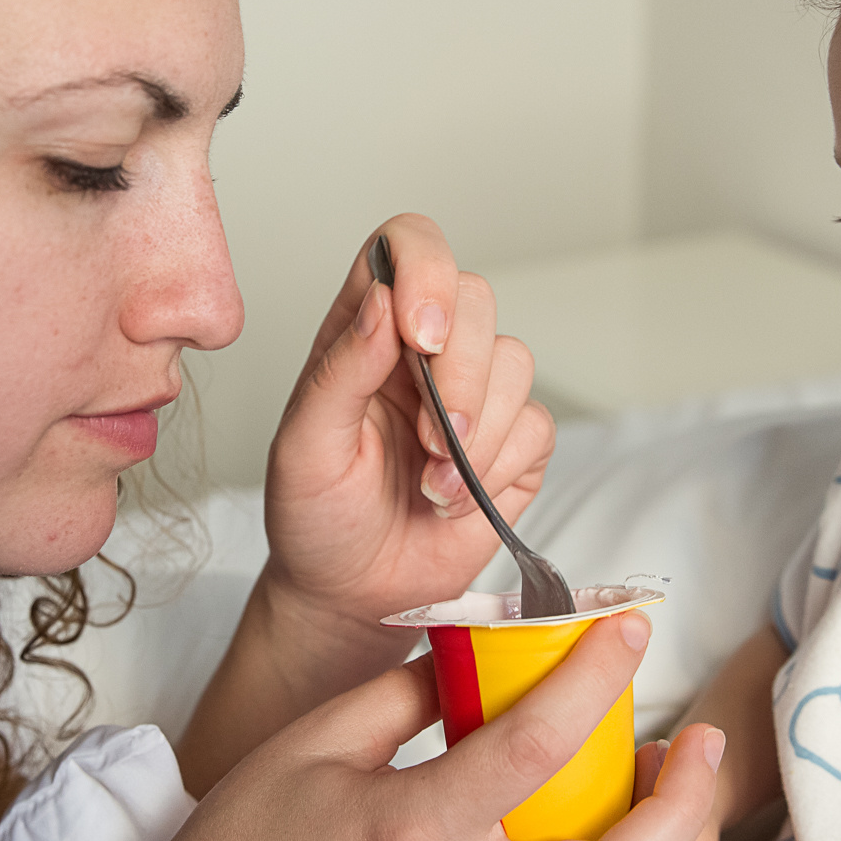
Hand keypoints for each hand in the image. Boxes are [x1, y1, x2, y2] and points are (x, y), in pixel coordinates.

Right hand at [145, 612, 722, 840]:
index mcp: (414, 829)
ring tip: (676, 769)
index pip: (535, 748)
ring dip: (663, 839)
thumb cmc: (253, 840)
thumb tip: (484, 648)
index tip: (630, 627)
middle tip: (701, 737)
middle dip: (679, 805)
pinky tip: (624, 816)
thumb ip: (412, 691)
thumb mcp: (318, 739)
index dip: (596, 679)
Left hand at [256, 214, 555, 639]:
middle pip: (475, 297)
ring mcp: (474, 392)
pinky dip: (496, 470)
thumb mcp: (304, 447)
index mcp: (363, 328)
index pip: (406, 247)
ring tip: (430, 486)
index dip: (426, 271)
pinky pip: (536, 425)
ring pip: (514, 361)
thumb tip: (383, 302)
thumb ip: (340, 370)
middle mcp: (423, 348)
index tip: (421, 334)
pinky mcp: (512, 443)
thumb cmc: (315, 517)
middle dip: (458, 376)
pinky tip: (454, 500)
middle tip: (427, 440)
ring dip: (475, 435)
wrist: (352, 594)